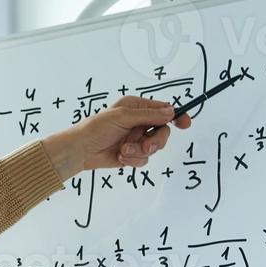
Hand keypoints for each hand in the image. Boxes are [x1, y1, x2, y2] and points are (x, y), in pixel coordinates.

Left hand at [42, 96, 191, 178]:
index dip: (176, 116)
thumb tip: (170, 113)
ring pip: (154, 147)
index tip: (185, 123)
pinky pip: (144, 158)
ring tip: (124, 150)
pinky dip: (133, 159)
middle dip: (156, 140)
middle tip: (147, 146)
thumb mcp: (123, 117)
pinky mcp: (131, 154)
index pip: (163, 110)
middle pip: (162, 131)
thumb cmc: (95, 128)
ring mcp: (135, 139)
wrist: (80, 151)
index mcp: (136, 107)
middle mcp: (138, 122)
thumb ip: (148, 115)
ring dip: (140, 151)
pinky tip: (120, 156)